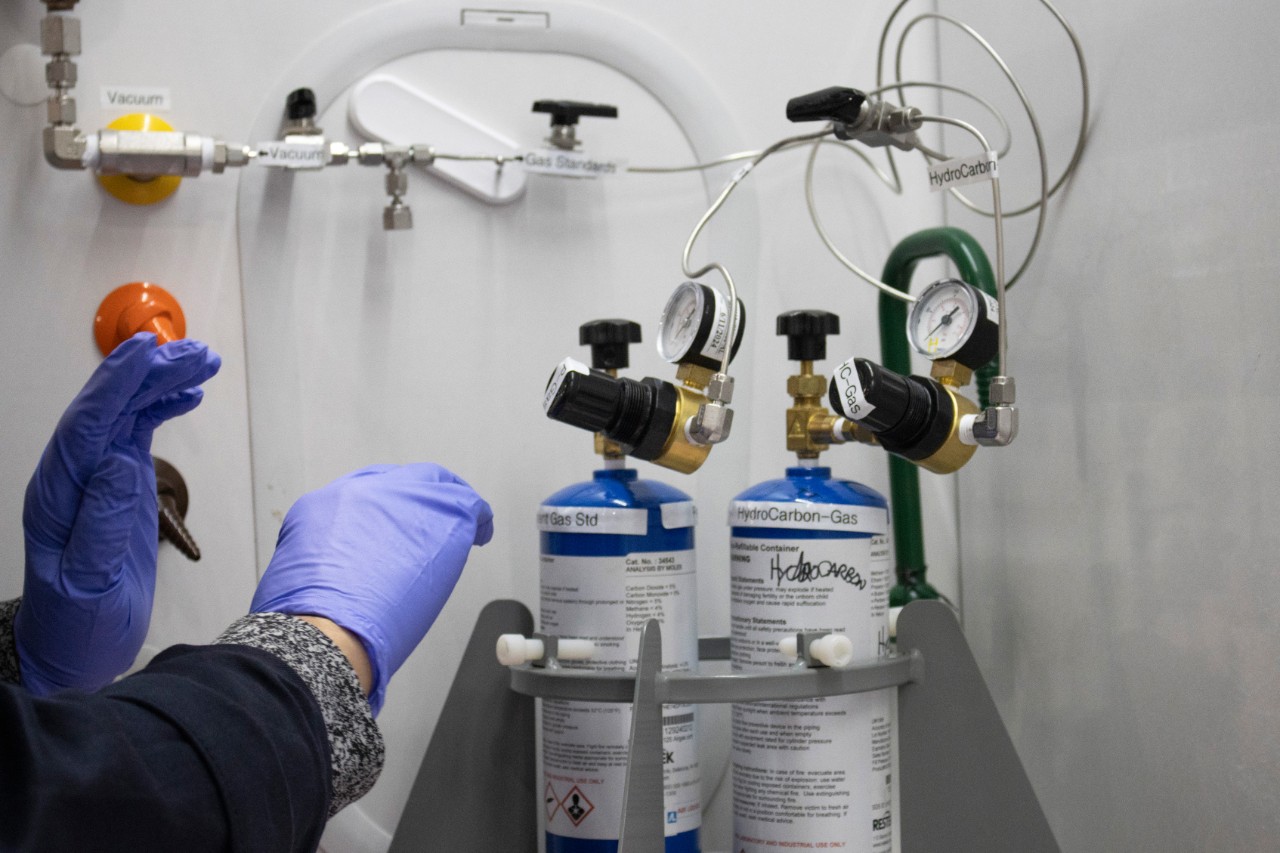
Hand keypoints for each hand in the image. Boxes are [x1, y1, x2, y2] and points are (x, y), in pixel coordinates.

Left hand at [16, 333, 220, 694]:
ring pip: (126, 412)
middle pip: (109, 406)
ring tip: (202, 362)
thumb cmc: (74, 623)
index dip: (117, 383)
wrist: (74, 648)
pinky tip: (187, 395)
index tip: (148, 352)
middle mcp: (75, 476)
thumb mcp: (87, 582)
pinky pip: (137, 431)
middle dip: (149, 373)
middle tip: (194, 352)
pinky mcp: (117, 484)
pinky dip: (162, 408)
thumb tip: (116, 461)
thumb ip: (99, 522)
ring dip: (160, 383)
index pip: (88, 422)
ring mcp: (96, 477)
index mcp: (59, 494)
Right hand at [250, 464, 493, 712]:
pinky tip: (480, 533)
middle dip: (419, 502)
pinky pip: (468, 504)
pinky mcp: (441, 514)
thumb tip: (342, 574)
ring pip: (436, 487)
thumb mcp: (295, 575)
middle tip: (429, 527)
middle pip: (403, 482)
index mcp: (324, 505)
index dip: (385, 509)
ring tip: (460, 530)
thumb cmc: (306, 619)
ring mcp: (404, 499)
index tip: (395, 524)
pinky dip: (477, 519)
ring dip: (448, 510)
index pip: (364, 492)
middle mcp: (363, 493)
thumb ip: (326, 559)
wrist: (325, 630)